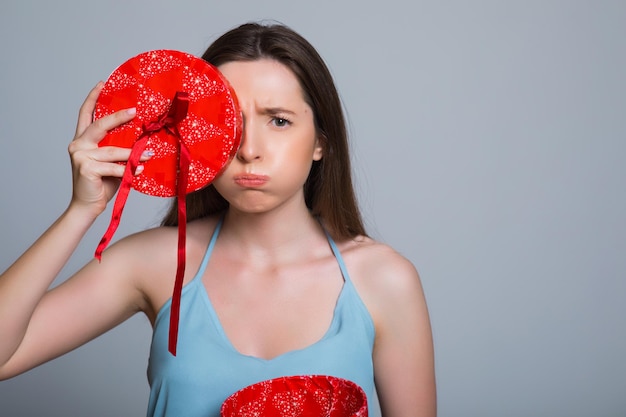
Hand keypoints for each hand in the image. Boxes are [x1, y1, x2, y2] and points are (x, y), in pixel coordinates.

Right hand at [67, 82, 149, 215]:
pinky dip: (128, 170)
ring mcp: (80, 156)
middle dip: (117, 117)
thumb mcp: (110, 162)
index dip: (93, 98)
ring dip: (133, 153)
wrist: (87, 206)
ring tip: (149, 154)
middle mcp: (78, 144)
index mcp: (82, 140)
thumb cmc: (102, 183)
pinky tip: (139, 171)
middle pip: (98, 125)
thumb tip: (143, 140)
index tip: (102, 83)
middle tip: (134, 111)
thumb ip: (118, 149)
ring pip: (112, 150)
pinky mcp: (86, 169)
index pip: (85, 114)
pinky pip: (113, 167)